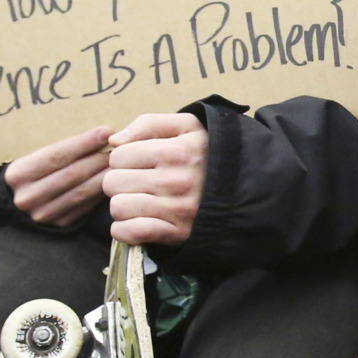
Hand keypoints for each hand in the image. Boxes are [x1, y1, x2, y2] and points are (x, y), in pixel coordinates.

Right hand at [5, 126, 112, 226]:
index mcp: (18, 174)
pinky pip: (85, 206)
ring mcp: (42, 214)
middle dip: (98, 159)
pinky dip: (100, 191)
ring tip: (119, 163)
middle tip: (118, 148)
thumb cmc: (34, 171)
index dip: (84, 143)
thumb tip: (102, 134)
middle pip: (71, 174)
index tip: (106, 131)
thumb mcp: (37, 156)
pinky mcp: (58, 225)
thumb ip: (63, 148)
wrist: (18, 201)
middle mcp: (27, 196)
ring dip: (104, 175)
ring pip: (81, 192)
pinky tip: (110, 180)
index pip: (57, 155)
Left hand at [105, 113, 206, 246]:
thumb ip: (148, 123)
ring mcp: (178, 210)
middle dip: (119, 181)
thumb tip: (114, 142)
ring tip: (138, 200)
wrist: (245, 187)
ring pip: (119, 207)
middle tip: (136, 182)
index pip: (119, 155)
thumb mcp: (187, 126)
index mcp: (177, 151)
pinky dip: (125, 230)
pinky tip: (134, 221)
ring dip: (122, 205)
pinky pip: (131, 233)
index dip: (123, 158)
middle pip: (113, 182)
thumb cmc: (207, 153)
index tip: (137, 162)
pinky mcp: (178, 233)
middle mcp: (177, 181)